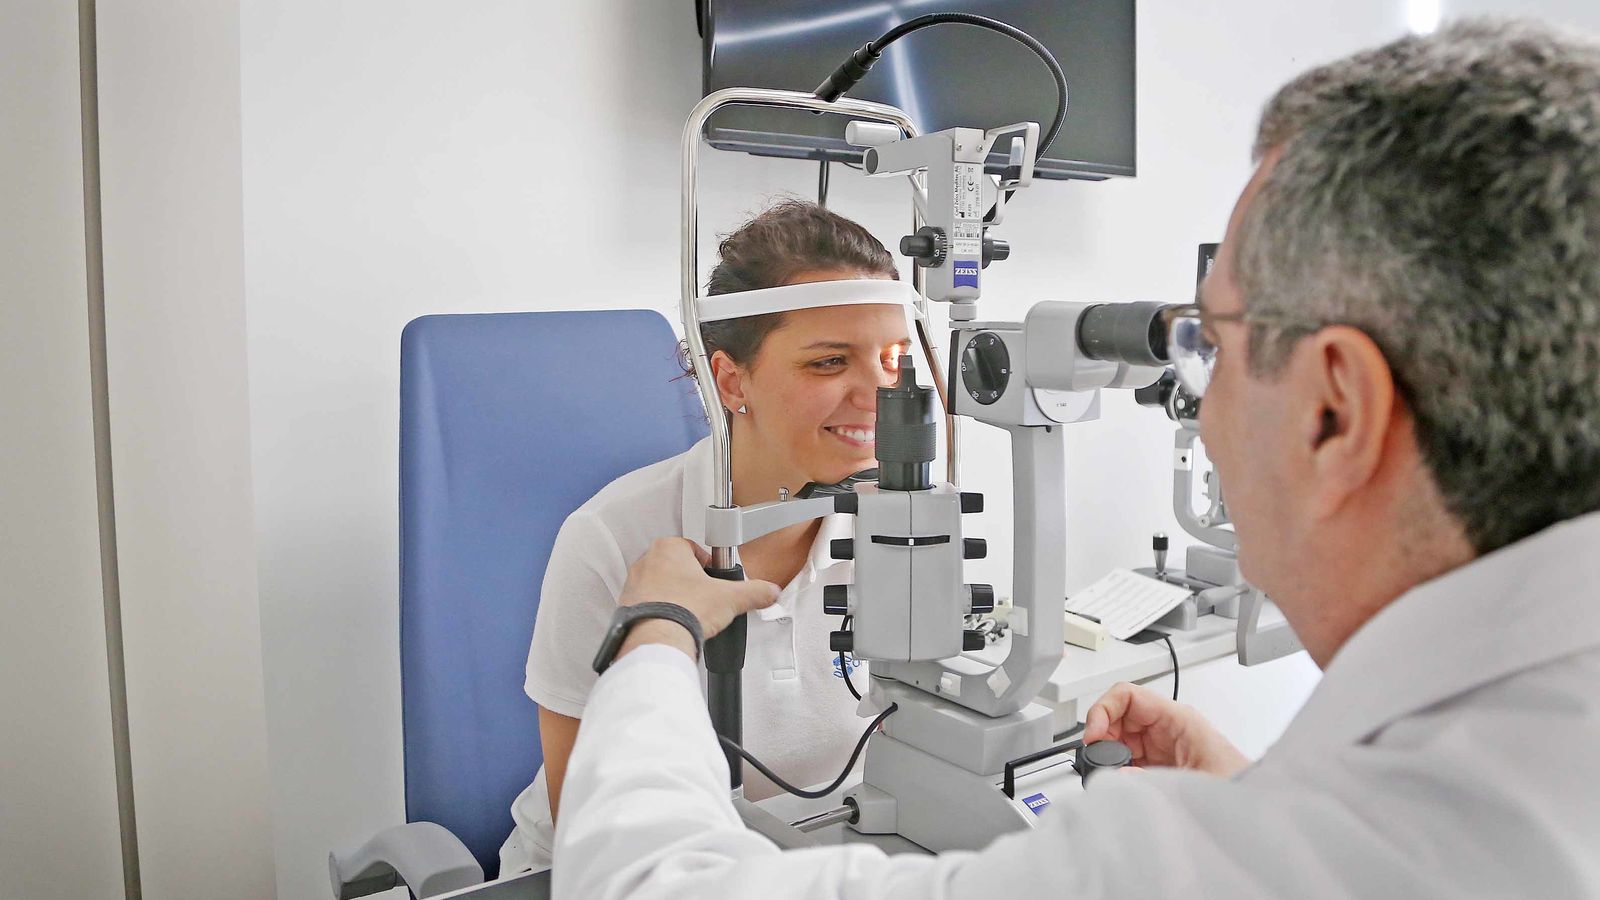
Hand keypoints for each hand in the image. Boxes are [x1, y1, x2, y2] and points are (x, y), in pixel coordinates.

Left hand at [615, 538, 779, 658]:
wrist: (657, 640)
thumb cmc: (684, 610)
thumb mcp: (731, 598)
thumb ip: (755, 592)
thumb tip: (768, 592)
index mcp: (669, 548)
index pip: (695, 549)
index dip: (709, 567)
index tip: (716, 580)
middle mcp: (646, 561)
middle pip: (677, 566)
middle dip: (692, 581)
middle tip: (706, 598)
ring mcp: (634, 584)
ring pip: (661, 584)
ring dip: (676, 596)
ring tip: (691, 613)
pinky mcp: (627, 606)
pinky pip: (648, 604)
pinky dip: (661, 611)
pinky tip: (674, 623)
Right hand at [1083, 682, 1249, 777]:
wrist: (1256, 809)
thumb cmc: (1238, 785)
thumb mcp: (1193, 780)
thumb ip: (1151, 776)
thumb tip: (1118, 774)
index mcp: (1178, 719)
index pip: (1127, 695)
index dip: (1103, 710)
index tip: (1092, 735)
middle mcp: (1166, 728)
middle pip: (1117, 716)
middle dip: (1101, 734)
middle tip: (1097, 758)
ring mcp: (1161, 747)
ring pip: (1118, 738)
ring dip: (1107, 754)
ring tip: (1109, 773)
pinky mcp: (1159, 767)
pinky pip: (1127, 759)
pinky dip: (1117, 769)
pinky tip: (1121, 782)